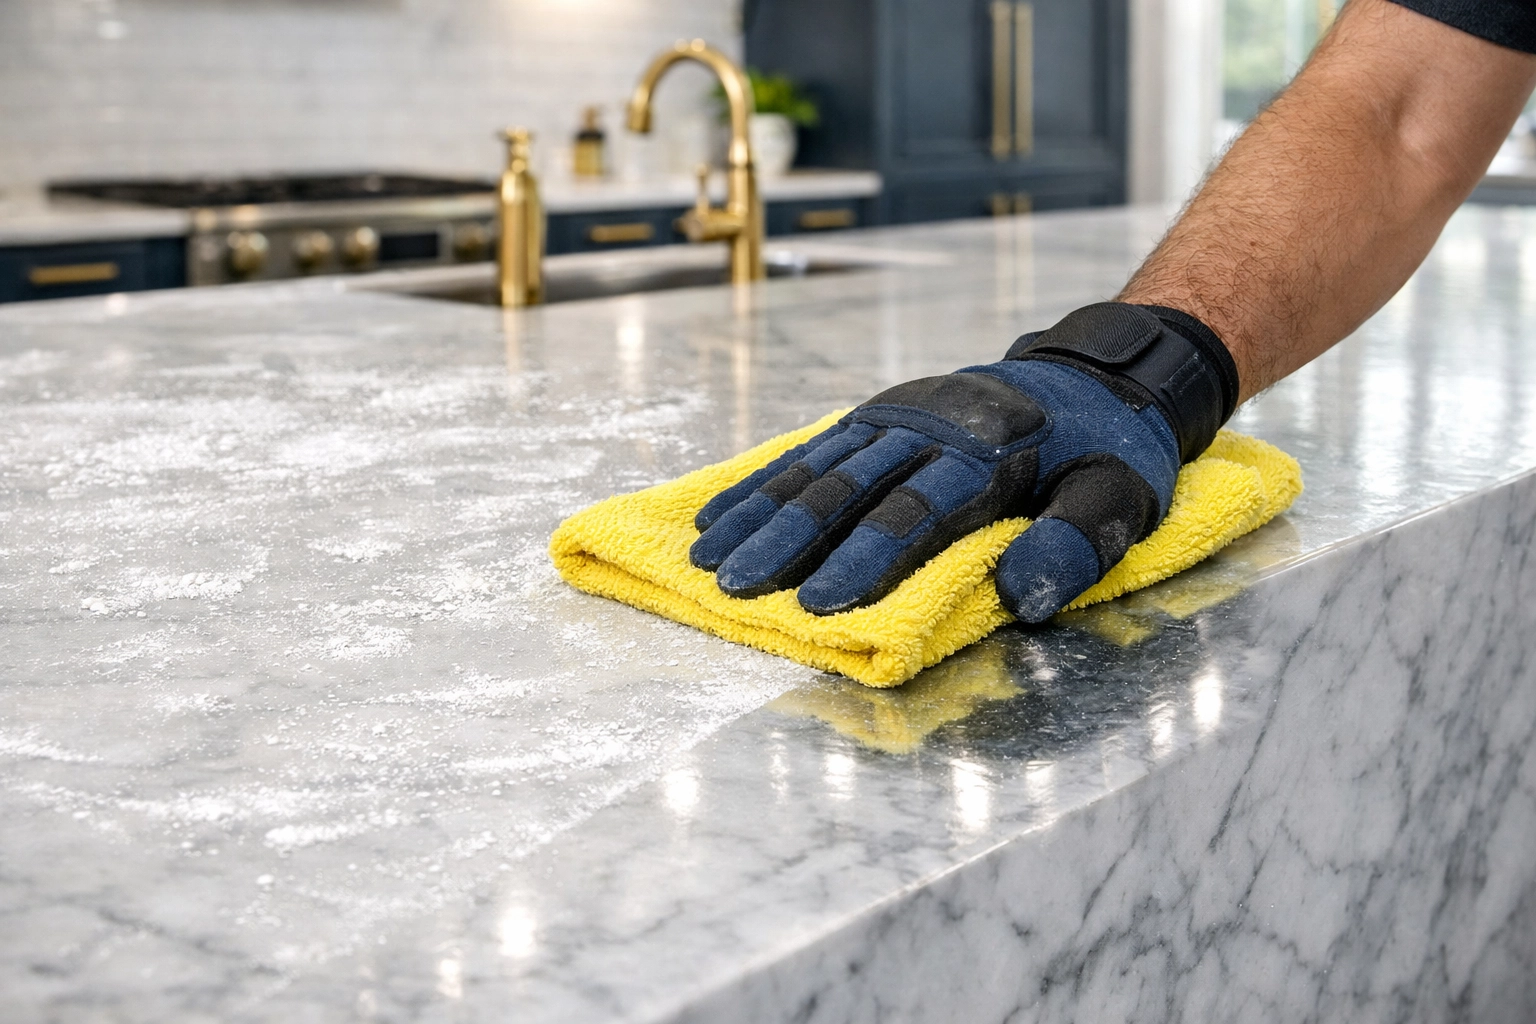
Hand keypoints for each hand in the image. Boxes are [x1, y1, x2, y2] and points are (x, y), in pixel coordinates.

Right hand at [689, 302, 1238, 621]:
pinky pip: (812, 449)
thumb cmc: (1107, 454)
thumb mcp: (1121, 498)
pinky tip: (721, 515)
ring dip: (760, 513)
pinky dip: (763, 484)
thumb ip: (1074, 544)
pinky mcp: (878, 416)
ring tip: (708, 557)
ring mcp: (898, 416)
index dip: (864, 560)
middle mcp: (930, 427)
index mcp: (988, 454)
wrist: (1096, 379)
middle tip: (734, 587)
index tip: (817, 607)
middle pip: (847, 487)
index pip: (914, 512)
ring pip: (817, 466)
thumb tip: (1020, 593)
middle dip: (786, 541)